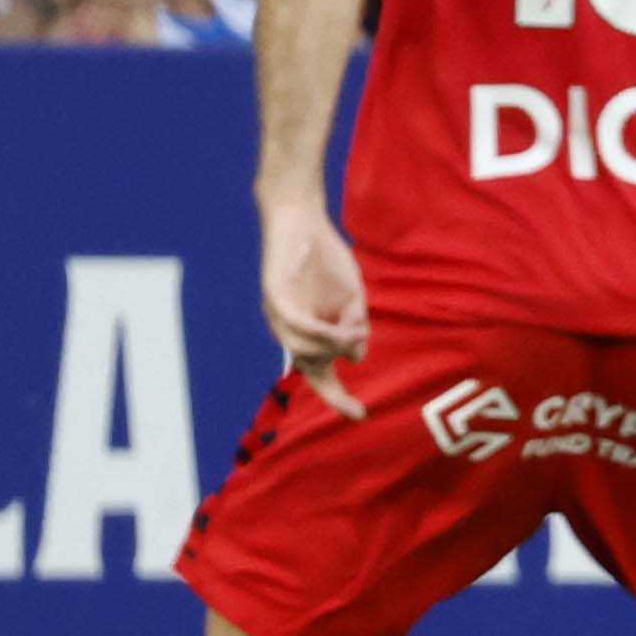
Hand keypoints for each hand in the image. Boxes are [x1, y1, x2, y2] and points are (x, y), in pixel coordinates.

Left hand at [258, 196, 369, 418]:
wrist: (302, 220)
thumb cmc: (326, 258)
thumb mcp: (351, 298)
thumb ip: (353, 327)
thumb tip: (357, 357)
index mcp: (310, 331)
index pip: (320, 372)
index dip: (338, 396)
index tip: (361, 415)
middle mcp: (290, 329)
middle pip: (311, 368)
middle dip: (333, 388)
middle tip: (357, 404)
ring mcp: (279, 315)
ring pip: (304, 349)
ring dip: (333, 346)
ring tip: (356, 328)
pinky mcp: (273, 295)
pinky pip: (295, 324)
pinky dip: (317, 331)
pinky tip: (338, 327)